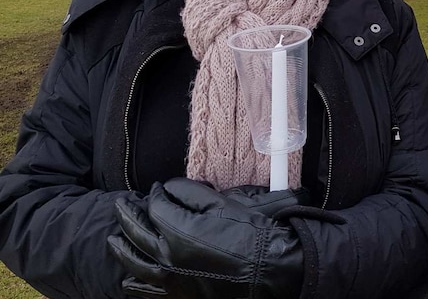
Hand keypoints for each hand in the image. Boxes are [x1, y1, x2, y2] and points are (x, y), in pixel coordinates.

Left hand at [108, 178, 302, 298]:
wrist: (267, 270)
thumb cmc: (248, 234)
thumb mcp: (220, 204)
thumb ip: (188, 192)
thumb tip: (167, 189)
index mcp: (177, 232)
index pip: (155, 207)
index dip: (155, 194)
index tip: (157, 187)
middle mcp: (166, 258)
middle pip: (136, 233)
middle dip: (127, 215)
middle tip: (121, 205)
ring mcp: (170, 280)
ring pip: (134, 264)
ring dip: (121, 249)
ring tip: (114, 240)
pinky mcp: (178, 295)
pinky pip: (146, 291)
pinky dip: (133, 284)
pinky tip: (128, 279)